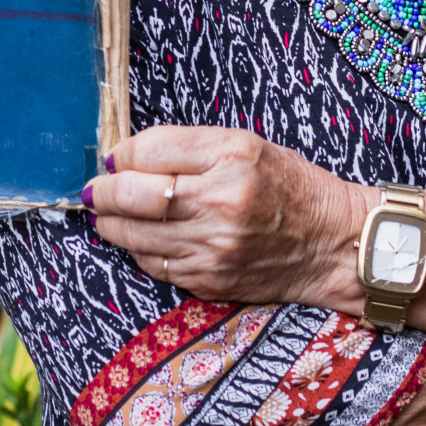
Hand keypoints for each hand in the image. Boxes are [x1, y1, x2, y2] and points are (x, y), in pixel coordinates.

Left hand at [84, 125, 370, 305]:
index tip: (115, 157)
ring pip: (133, 235)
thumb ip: (186, 146)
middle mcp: (221, 204)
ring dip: (111, 221)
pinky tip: (142, 236)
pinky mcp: (207, 280)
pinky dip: (138, 248)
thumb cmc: (288, 186)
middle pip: (132, 195)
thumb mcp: (246, 145)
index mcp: (232, 158)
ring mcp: (212, 248)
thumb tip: (123, 157)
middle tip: (96, 188)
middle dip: (102, 190)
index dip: (122, 153)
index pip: (150, 150)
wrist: (329, 244)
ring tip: (109, 211)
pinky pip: (152, 264)